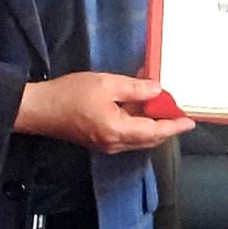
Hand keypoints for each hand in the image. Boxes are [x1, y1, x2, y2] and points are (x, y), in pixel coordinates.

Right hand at [18, 72, 194, 153]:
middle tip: (179, 112)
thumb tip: (158, 91)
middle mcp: (115, 144)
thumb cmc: (70, 94)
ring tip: (163, 108)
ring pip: (138, 138)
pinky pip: (126, 135)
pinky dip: (138, 124)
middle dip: (166, 127)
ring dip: (153, 125)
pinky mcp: (98, 140)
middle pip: (149, 139)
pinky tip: (140, 109)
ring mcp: (106, 144)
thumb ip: (135, 88)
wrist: (38, 109)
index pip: (155, 131)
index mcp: (119, 131)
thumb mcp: (106, 84)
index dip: (174, 126)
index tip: (190, 121)